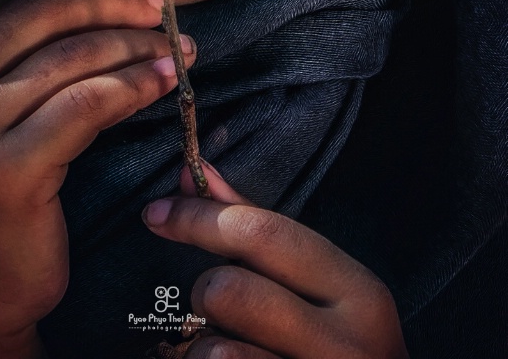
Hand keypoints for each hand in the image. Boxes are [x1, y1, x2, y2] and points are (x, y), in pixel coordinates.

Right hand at [0, 0, 194, 358]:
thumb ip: (16, 49)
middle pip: (40, 14)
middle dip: (110, 2)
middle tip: (158, 8)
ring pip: (72, 57)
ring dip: (135, 45)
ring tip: (176, 48)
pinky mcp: (5, 170)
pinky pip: (90, 104)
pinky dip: (136, 86)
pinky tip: (166, 82)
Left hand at [141, 163, 408, 358]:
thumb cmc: (341, 340)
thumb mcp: (318, 284)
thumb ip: (256, 226)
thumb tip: (198, 173)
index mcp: (358, 291)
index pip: (264, 235)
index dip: (200, 219)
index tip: (157, 213)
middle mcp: (345, 343)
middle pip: (231, 291)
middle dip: (206, 290)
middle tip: (214, 304)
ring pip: (216, 351)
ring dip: (204, 346)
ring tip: (227, 347)